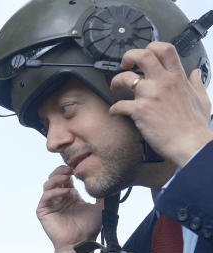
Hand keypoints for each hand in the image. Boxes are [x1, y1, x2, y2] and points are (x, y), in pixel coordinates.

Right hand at [36, 166, 101, 252]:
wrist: (80, 243)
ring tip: (68, 176)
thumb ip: (103, 195)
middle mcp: (59, 198)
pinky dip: (55, 191)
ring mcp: (51, 204)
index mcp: (70, 195)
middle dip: (62, 170)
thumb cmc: (89, 228)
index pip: (66, 177)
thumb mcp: (100, 207)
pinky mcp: (44, 211)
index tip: (79, 165)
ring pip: (48, 184)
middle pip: (55, 177)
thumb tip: (111, 182)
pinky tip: (67, 191)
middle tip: (72, 168)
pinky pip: (46, 196)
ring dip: (57, 178)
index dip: (70, 169)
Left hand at [110, 42, 212, 167]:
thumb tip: (195, 73)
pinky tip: (115, 112)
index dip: (150, 47)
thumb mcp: (202, 98)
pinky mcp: (140, 111)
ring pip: (125, 78)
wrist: (190, 143)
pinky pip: (119, 105)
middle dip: (128, 56)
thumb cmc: (196, 125)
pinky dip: (114, 108)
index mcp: (178, 77)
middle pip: (142, 56)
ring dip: (115, 81)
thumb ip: (197, 83)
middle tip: (123, 65)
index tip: (143, 56)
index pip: (164, 49)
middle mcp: (163, 82)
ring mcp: (150, 95)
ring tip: (114, 88)